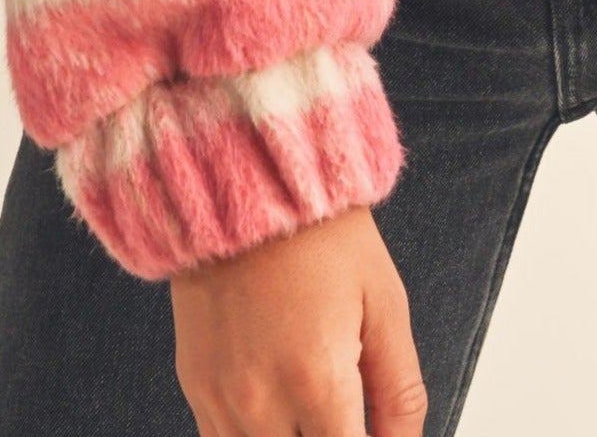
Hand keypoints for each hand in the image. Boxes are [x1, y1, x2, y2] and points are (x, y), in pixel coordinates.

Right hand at [171, 205, 426, 436]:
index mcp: (318, 381)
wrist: (251, 184)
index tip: (369, 430)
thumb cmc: (325, 237)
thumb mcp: (385, 303)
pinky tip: (281, 412)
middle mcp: (261, 402)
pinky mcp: (195, 386)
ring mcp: (220, 398)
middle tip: (346, 415)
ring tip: (314, 410)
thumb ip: (400, 391)